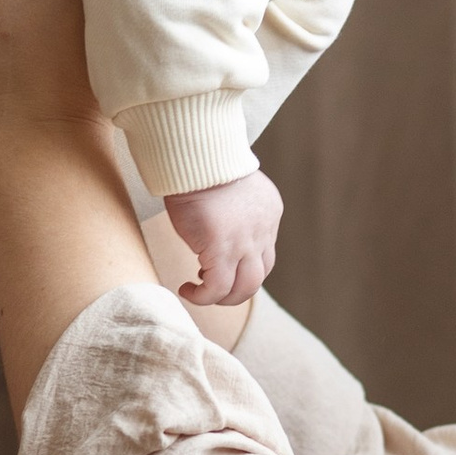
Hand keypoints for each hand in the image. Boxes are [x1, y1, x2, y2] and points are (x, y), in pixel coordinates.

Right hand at [163, 171, 282, 307]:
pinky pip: (216, 287)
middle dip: (236, 290)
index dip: (241, 267)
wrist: (196, 156)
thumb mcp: (230, 188)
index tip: (216, 265)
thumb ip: (233, 211)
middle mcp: (262, 231)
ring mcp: (244, 242)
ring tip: (200, 292)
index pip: (264, 254)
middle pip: (259, 277)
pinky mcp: (221, 249)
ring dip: (223, 298)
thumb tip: (216, 232)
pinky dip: (202, 296)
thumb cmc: (202, 166)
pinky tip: (186, 289)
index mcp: (268, 214)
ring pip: (244, 288)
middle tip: (212, 288)